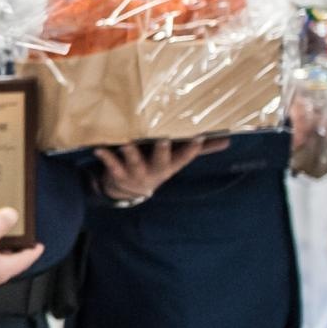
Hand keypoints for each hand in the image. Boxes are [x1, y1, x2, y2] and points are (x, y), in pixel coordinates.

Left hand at [94, 138, 229, 201]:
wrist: (131, 191)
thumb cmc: (158, 166)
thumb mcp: (178, 160)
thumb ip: (200, 148)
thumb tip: (228, 139)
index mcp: (171, 165)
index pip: (185, 157)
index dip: (192, 149)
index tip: (198, 137)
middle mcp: (156, 170)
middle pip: (161, 161)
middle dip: (162, 151)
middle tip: (164, 139)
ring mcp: (137, 173)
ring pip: (135, 162)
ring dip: (131, 153)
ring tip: (127, 143)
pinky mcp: (119, 174)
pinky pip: (112, 165)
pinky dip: (106, 157)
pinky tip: (99, 148)